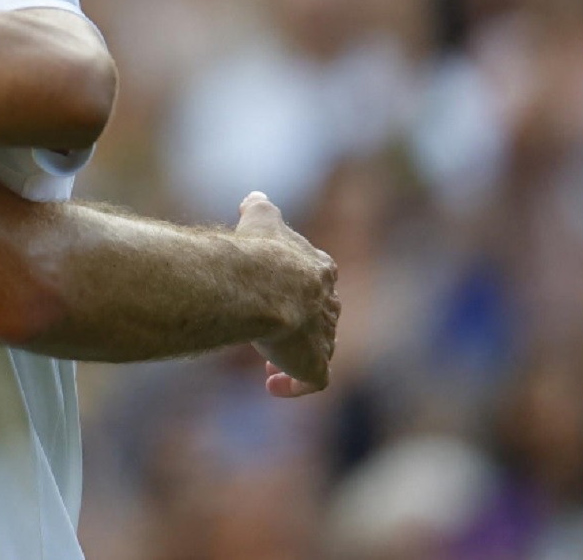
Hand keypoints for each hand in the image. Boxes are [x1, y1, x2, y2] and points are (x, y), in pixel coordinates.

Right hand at [235, 192, 338, 397]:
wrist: (261, 284)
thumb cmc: (258, 250)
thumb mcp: (260, 219)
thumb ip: (260, 208)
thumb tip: (254, 197)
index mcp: (319, 270)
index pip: (316, 280)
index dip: (296, 289)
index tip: (276, 294)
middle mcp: (328, 304)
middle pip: (322, 317)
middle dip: (300, 324)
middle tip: (274, 330)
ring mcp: (324, 336)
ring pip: (319, 350)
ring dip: (295, 355)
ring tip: (270, 362)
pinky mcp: (315, 365)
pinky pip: (311, 381)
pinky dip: (294, 385)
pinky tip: (272, 385)